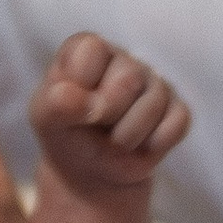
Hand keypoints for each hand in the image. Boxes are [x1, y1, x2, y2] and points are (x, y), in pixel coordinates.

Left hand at [30, 32, 189, 198]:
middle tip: (95, 127)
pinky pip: (177, 123)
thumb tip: (87, 103)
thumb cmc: (65, 133)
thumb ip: (56, 103)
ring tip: (113, 141)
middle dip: (107, 114)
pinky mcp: (176, 111)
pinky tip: (140, 147)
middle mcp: (124, 60)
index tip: (72, 106)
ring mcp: (154, 84)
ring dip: (127, 136)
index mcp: (89, 49)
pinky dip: (155, 144)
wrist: (88, 172)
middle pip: (129, 77)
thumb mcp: (46, 119)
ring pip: (154, 103)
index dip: (82, 84)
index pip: (93, 50)